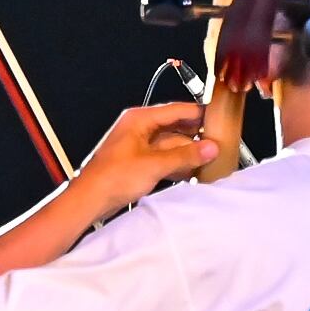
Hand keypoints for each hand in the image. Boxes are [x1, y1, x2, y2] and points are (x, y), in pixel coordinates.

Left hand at [75, 100, 220, 216]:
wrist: (89, 200)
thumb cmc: (110, 178)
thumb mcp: (154, 165)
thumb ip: (185, 156)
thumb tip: (209, 147)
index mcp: (139, 120)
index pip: (177, 110)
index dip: (200, 114)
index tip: (219, 119)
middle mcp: (138, 129)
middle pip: (175, 127)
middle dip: (196, 136)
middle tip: (219, 141)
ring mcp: (138, 146)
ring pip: (171, 144)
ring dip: (188, 152)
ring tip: (210, 158)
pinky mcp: (138, 163)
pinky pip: (163, 158)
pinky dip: (177, 163)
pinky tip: (192, 170)